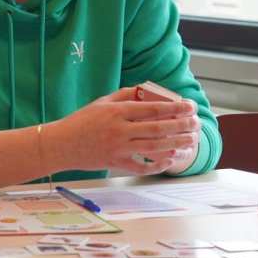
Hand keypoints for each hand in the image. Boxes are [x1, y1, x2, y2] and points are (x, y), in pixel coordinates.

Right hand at [45, 86, 200, 176]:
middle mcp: (119, 130)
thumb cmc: (81, 121)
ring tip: (191, 141)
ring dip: (176, 143)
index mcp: (117, 111)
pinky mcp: (115, 163)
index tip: (190, 106)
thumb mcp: (101, 102)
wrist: (61, 144)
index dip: (175, 107)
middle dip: (181, 125)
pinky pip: (142, 166)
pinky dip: (158, 164)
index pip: (152, 108)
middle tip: (196, 123)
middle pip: (158, 128)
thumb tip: (148, 91)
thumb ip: (125, 95)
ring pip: (154, 147)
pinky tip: (171, 159)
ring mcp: (118, 148)